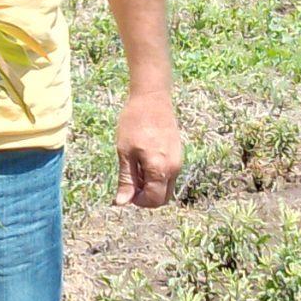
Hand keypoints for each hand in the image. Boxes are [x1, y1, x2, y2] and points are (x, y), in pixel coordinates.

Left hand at [115, 88, 182, 208]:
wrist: (152, 98)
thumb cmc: (134, 122)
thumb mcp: (125, 152)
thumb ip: (126, 179)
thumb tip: (122, 202)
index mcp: (160, 168)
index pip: (153, 200)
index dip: (138, 201)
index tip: (125, 190)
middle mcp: (174, 168)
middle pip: (163, 198)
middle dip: (146, 197)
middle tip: (130, 182)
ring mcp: (178, 161)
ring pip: (167, 187)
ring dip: (151, 186)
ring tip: (135, 169)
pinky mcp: (178, 154)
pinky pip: (169, 175)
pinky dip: (157, 176)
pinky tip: (143, 162)